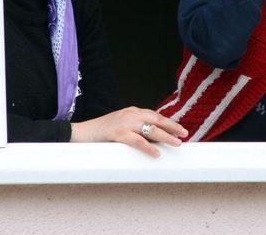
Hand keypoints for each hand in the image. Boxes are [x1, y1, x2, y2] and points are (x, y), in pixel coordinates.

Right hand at [70, 106, 187, 157]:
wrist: (80, 132)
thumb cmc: (100, 132)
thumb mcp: (121, 126)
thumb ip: (134, 128)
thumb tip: (152, 138)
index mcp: (132, 111)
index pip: (154, 115)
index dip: (168, 122)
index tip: (180, 129)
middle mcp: (130, 114)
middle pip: (156, 119)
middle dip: (172, 126)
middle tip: (185, 134)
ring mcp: (124, 122)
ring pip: (150, 129)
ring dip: (166, 136)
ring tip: (177, 143)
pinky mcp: (117, 133)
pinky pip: (136, 140)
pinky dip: (148, 146)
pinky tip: (156, 153)